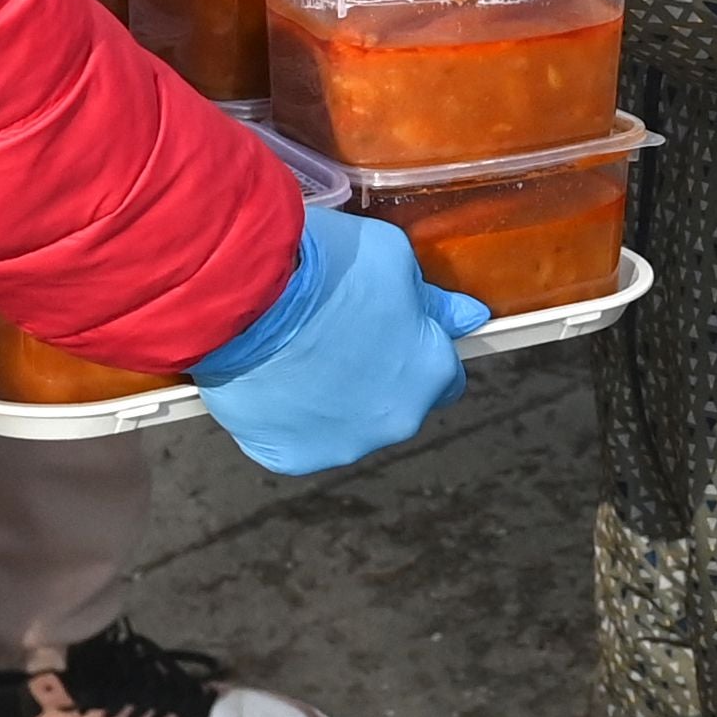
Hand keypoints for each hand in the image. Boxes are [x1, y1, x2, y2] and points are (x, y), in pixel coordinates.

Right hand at [189, 209, 488, 475]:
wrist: (248, 297)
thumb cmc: (326, 269)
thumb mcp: (394, 260)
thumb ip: (431, 299)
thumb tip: (469, 317)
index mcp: (429, 374)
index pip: (444, 376)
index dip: (418, 351)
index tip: (392, 331)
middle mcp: (395, 422)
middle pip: (395, 403)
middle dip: (375, 377)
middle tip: (335, 335)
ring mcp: (341, 445)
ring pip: (346, 424)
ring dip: (332, 398)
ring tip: (296, 353)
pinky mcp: (290, 457)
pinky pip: (297, 437)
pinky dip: (288, 415)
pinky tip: (271, 378)